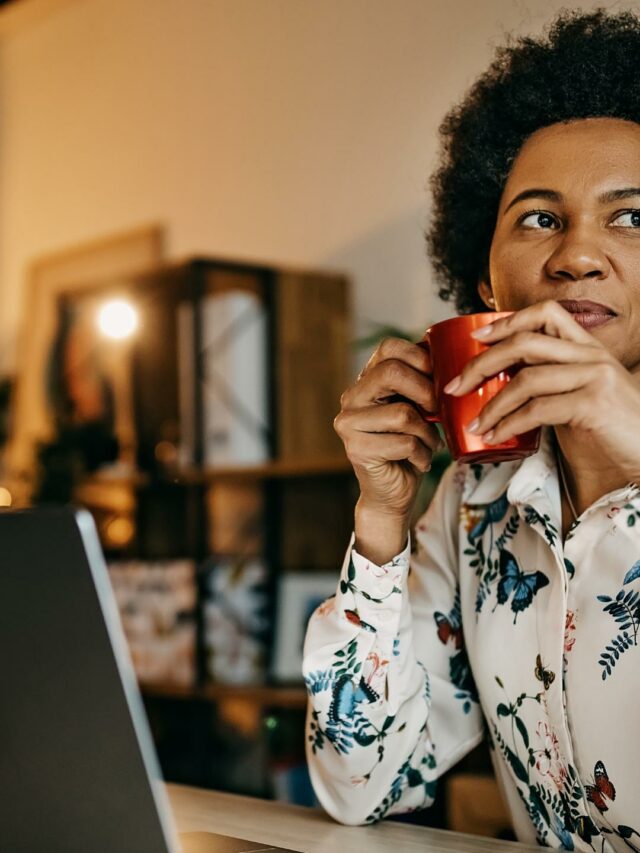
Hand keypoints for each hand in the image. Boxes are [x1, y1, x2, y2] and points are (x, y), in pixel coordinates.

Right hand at [334, 337, 442, 522]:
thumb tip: (450, 356)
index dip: (419, 357)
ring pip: (403, 413)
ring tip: (430, 443)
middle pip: (391, 373)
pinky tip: (420, 461)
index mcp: (366, 381)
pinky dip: (423, 454)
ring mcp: (349, 423)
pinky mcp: (356, 449)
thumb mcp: (419, 408)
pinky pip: (405, 443)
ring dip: (427, 432)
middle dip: (425, 392)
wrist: (393, 493)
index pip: (388, 348)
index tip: (437, 378)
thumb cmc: (410, 446)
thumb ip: (422, 383)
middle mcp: (351, 398)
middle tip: (437, 411)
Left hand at [445, 300, 639, 481]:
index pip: (545, 313)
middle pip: (525, 343)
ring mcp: (596, 377)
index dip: (507, 321)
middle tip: (454, 387)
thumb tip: (497, 388)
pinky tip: (495, 437)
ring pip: (526, 379)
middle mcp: (593, 356)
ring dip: (492, 405)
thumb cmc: (608, 434)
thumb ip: (549, 385)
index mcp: (588, 349)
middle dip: (481, 364)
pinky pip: (538, 410)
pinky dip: (509, 424)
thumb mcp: (577, 399)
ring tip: (474, 424)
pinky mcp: (594, 404)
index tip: (477, 338)